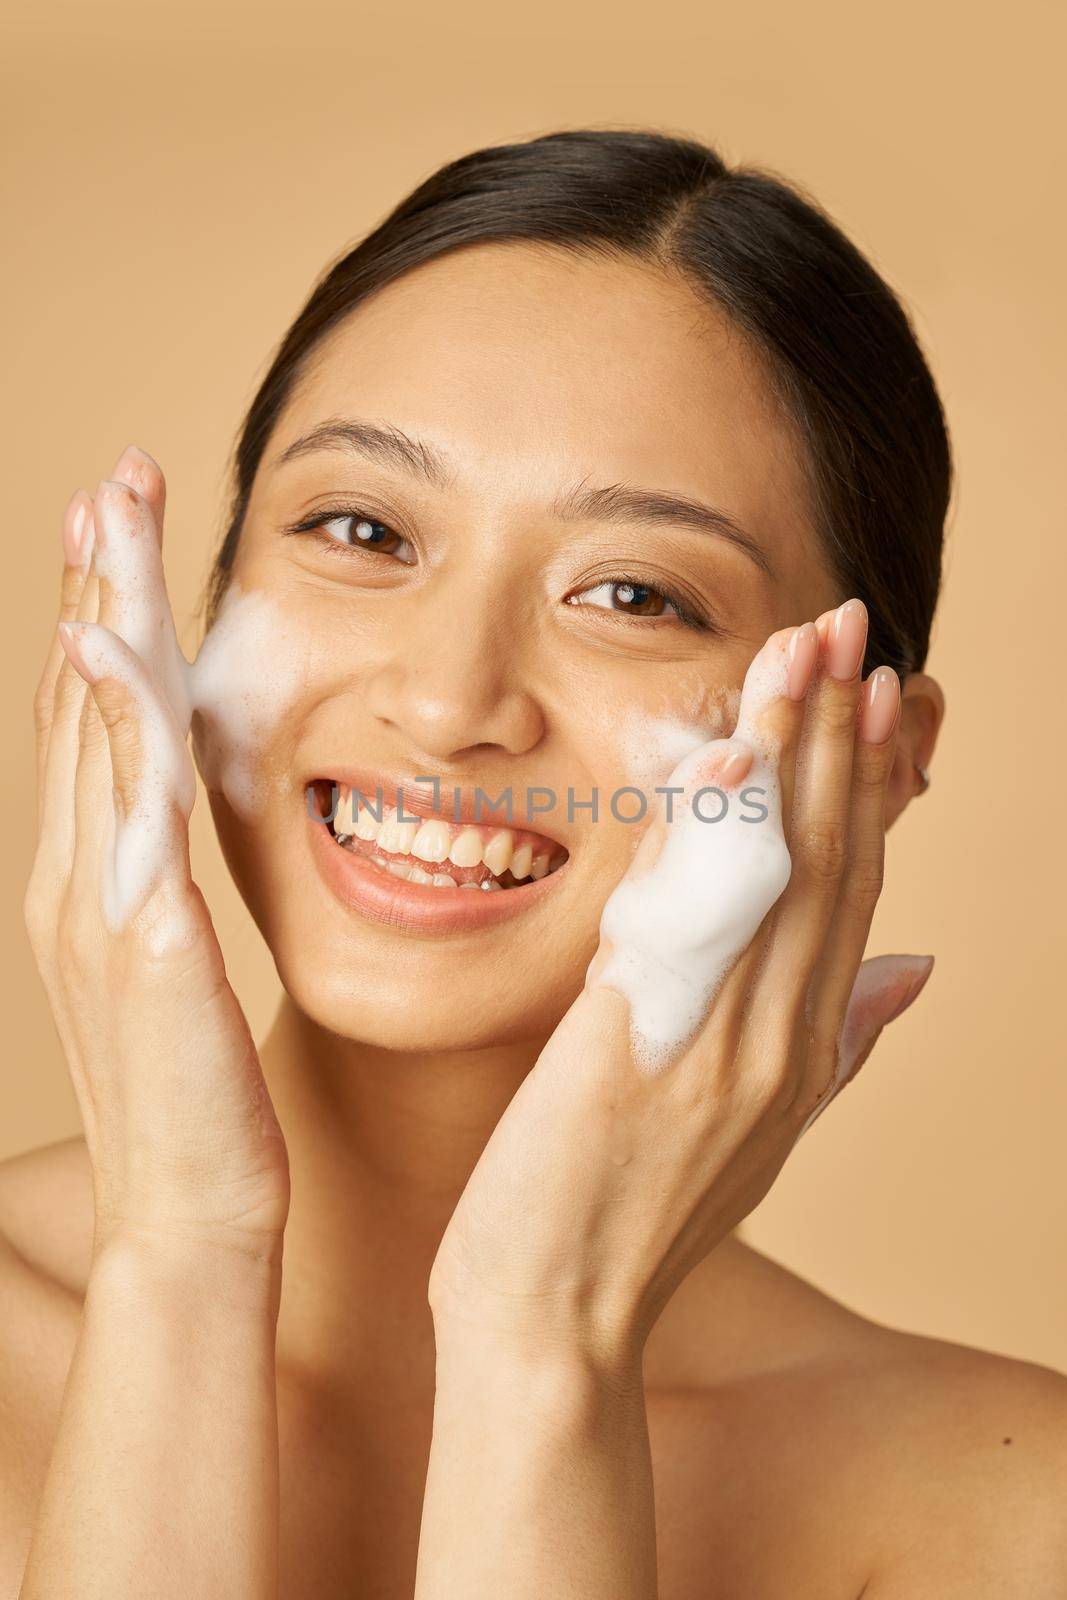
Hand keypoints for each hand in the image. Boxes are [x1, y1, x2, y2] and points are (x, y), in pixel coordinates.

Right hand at [23, 447, 288, 1259]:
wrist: (192, 1214)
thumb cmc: (203, 1101)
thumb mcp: (181, 971)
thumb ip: (170, 890)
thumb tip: (178, 824)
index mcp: (94, 881)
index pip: (94, 723)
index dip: (102, 620)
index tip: (117, 530)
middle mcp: (77, 877)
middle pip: (79, 698)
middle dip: (92, 584)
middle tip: (109, 480)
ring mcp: (100, 904)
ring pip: (94, 729)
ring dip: (102, 616)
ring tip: (110, 517)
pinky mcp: (144, 939)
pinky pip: (128, 809)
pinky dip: (117, 723)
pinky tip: (118, 651)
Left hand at [428, 603, 932, 1367]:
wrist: (556, 1321)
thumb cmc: (635, 1220)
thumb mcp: (762, 1136)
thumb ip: (837, 1046)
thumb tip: (913, 973)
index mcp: (807, 1047)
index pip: (854, 889)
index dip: (872, 786)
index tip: (881, 699)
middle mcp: (785, 1035)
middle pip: (831, 858)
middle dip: (843, 735)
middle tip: (850, 628)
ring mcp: (724, 1040)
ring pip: (781, 867)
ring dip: (794, 746)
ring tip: (805, 648)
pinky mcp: (644, 1044)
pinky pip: (697, 912)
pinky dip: (721, 822)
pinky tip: (726, 742)